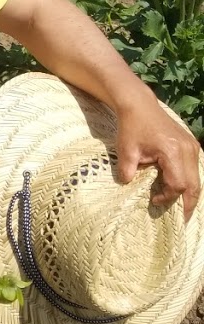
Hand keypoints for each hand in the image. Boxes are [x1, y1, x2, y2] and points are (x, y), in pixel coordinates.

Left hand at [115, 95, 201, 218]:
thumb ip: (127, 171)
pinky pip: (195, 168)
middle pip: (194, 185)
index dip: (167, 197)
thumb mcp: (126, 150)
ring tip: (182, 207)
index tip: (153, 200)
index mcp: (173, 152)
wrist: (139, 105)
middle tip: (183, 219)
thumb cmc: (132, 127)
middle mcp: (188, 150)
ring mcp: (192, 147)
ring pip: (197, 178)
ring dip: (189, 193)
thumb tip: (127, 186)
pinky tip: (181, 190)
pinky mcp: (191, 145)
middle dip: (188, 203)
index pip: (177, 184)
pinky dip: (189, 181)